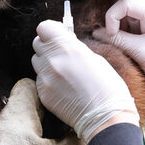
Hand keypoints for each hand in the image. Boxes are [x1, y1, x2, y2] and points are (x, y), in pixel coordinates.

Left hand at [32, 20, 138, 142]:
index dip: (50, 30)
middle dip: (47, 45)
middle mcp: (52, 61)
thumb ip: (75, 48)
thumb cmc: (107, 87)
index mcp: (68, 48)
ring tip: (63, 71)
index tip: (58, 34)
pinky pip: (40, 79)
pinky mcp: (43, 94)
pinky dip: (49, 80)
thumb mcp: (95, 59)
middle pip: (37, 43)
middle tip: (60, 52)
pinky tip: (64, 86)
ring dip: (46, 63)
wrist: (105, 117)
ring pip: (36, 62)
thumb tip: (66, 43)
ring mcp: (45, 78)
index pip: (43, 28)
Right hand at [93, 0, 144, 130]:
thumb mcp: (140, 52)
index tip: (110, 34)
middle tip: (110, 38)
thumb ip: (117, 40)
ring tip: (117, 45)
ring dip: (118, 29)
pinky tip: (122, 47)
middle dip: (114, 21)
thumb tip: (95, 33)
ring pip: (127, 18)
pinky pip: (132, 29)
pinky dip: (124, 36)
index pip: (125, 2)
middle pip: (126, 7)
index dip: (112, 16)